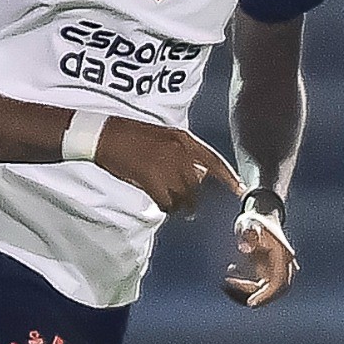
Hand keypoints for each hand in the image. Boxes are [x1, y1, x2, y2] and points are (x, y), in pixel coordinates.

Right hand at [94, 117, 242, 216]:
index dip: (228, 178)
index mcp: (184, 139)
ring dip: (180, 205)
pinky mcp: (151, 178)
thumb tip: (195, 175)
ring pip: (184, 196)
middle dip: (194, 199)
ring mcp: (166, 165)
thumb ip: (181, 153)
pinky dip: (165, 206)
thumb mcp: (162, 137)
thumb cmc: (130, 135)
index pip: (214, 161)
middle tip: (189, 208)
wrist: (104, 135)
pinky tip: (160, 204)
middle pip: (198, 185)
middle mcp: (180, 152)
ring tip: (172, 205)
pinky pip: (167, 201)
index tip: (239, 190)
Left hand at [222, 203, 298, 306]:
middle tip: (246, 302)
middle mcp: (284, 263)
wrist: (260, 214)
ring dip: (248, 289)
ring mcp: (278, 267)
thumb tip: (244, 248)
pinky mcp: (269, 270)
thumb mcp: (247, 223)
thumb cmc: (253, 219)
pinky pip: (260, 285)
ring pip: (267, 288)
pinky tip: (231, 268)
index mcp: (283, 254)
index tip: (251, 303)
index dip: (267, 295)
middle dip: (262, 297)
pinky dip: (245, 284)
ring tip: (227, 280)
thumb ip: (247, 233)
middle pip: (278, 289)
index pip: (279, 282)